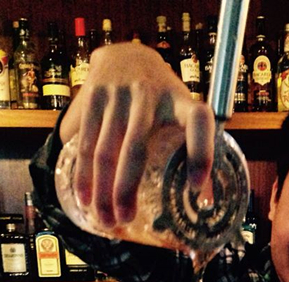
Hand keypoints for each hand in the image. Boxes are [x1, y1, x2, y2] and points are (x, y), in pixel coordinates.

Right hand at [59, 43, 214, 227]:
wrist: (126, 55)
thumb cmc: (161, 101)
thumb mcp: (181, 112)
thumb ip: (189, 149)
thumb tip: (204, 202)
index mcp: (181, 102)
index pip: (198, 123)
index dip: (200, 154)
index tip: (196, 188)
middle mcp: (149, 96)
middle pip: (135, 148)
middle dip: (127, 188)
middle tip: (125, 220)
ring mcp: (118, 95)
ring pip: (105, 151)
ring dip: (102, 190)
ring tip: (105, 220)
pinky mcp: (93, 96)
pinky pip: (86, 142)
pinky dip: (84, 175)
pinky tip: (85, 199)